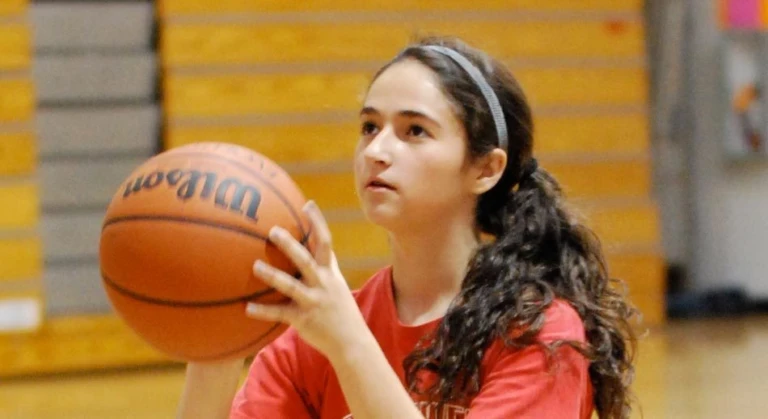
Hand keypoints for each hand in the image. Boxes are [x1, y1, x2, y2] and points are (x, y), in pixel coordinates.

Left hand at [245, 200, 369, 358]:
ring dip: (272, 276)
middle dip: (290, 245)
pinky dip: (262, 311)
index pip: (326, 242)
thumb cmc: (338, 309)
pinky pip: (280, 314)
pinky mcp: (303, 319)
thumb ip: (321, 268)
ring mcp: (314, 302)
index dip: (318, 222)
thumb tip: (302, 249)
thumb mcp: (335, 284)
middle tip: (273, 231)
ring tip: (255, 266)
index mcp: (330, 272)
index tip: (308, 204)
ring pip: (291, 286)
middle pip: (306, 260)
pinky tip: (246, 307)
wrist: (352, 341)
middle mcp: (323, 284)